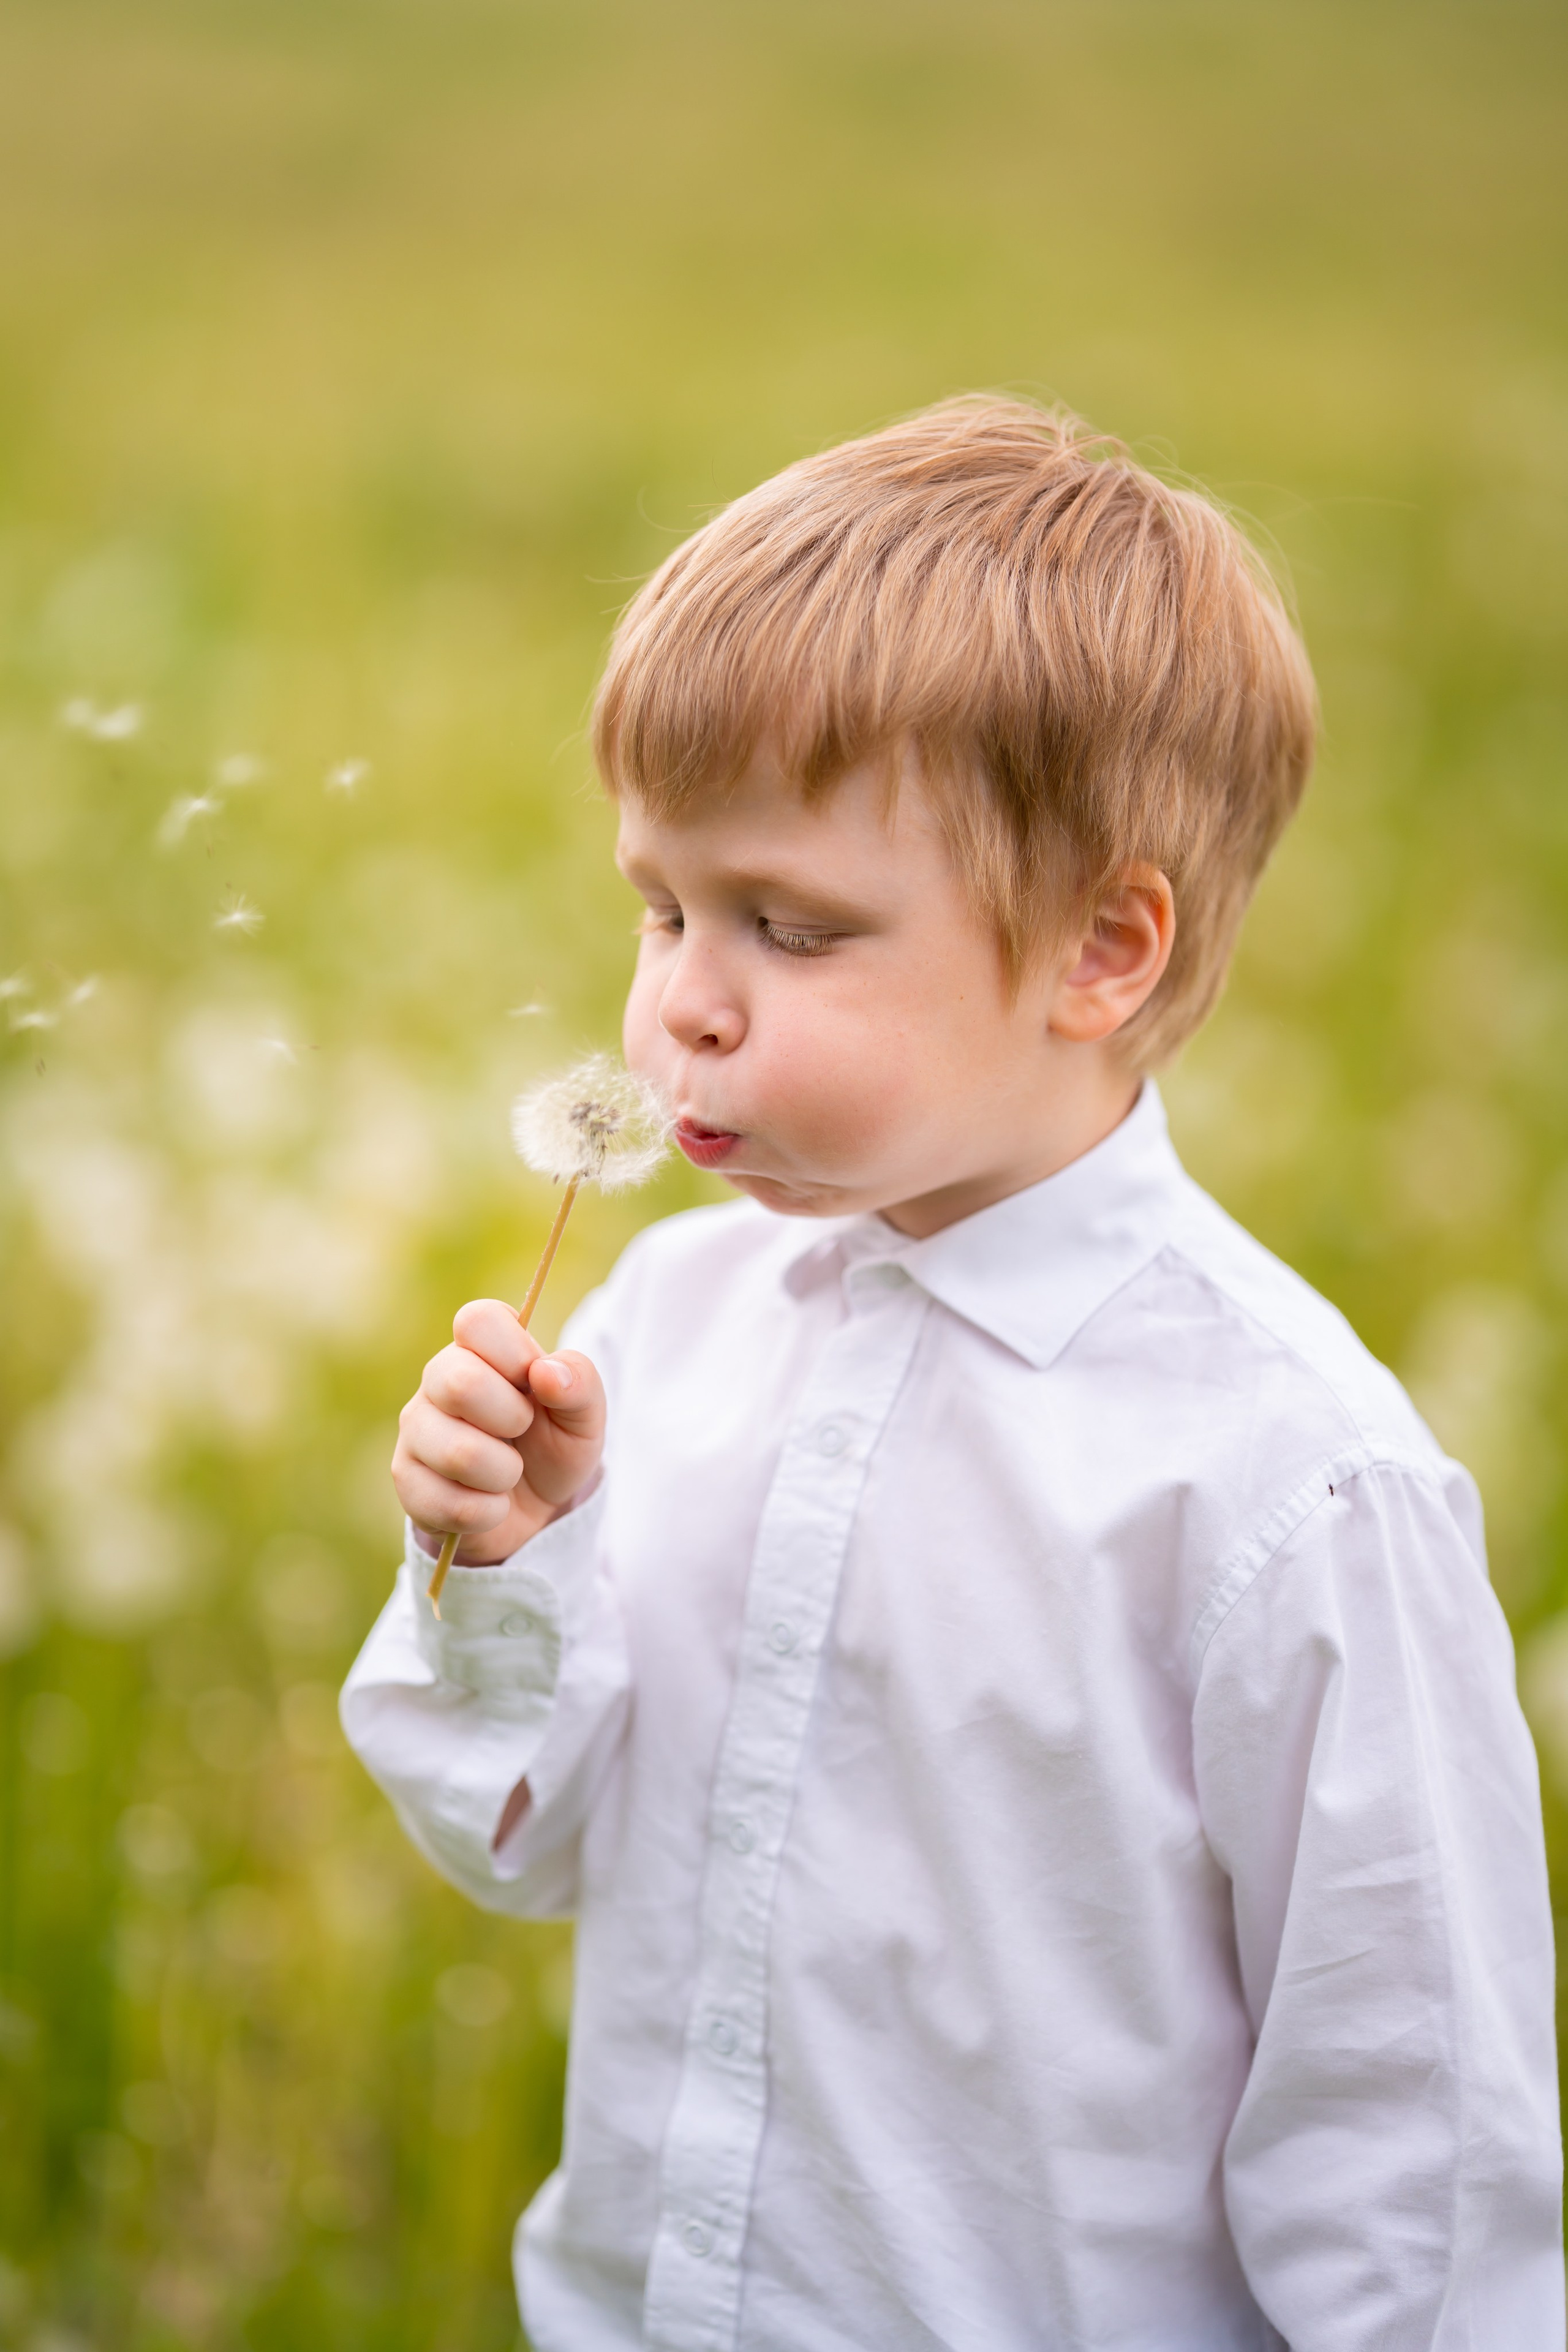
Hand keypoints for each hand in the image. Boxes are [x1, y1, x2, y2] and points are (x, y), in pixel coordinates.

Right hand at [391, 1299, 605, 1566]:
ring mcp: (415, 1430)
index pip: (476, 1321)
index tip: (534, 1382)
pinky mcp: (406, 1480)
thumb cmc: (555, 1444)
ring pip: (458, 1452)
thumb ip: (580, 1383)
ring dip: (504, 1473)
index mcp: (479, 1347)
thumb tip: (547, 1372)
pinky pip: (449, 1503)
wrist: (535, 1509)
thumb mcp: (585, 1414)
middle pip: (460, 1383)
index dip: (514, 1353)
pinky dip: (488, 1512)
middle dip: (513, 1417)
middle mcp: (437, 1380)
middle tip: (523, 1428)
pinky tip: (490, 1503)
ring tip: (509, 1471)